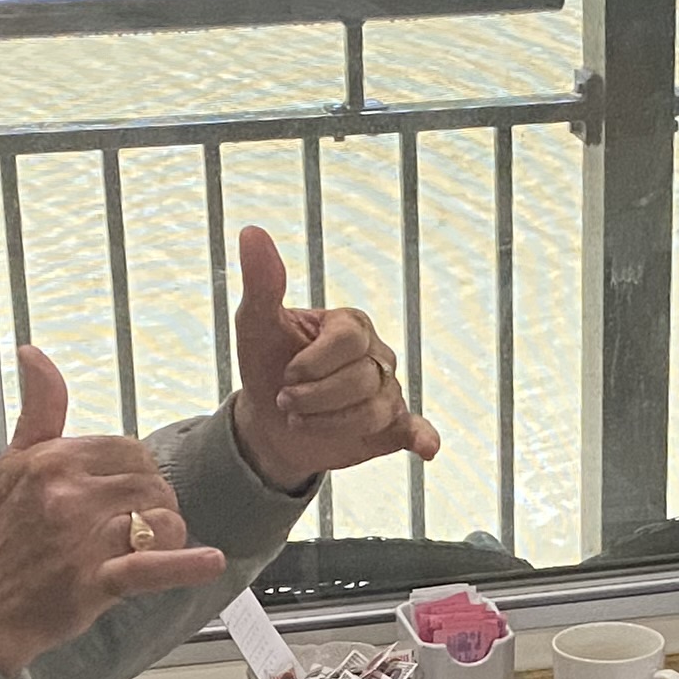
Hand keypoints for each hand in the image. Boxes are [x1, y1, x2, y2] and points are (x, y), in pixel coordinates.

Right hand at [0, 348, 228, 677]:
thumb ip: (39, 408)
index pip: (130, 450)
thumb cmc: (6, 537)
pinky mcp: (96, 581)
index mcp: (53, 460)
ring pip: (161, 520)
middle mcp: (68, 494)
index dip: (137, 475)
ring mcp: (83, 539)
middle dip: (154, 506)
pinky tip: (210, 561)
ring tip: (141, 549)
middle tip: (133, 528)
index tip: (123, 496)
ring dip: (165, 537)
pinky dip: (184, 566)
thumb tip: (33, 353)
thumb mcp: (14, 463)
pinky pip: (150, 566)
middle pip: (152, 484)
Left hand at [227, 225, 437, 490]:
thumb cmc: (266, 364)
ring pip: (372, 411)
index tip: (286, 373)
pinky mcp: (390, 426)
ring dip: (328, 423)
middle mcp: (376, 354)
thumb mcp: (256, 323)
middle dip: (314, 398)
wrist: (268, 421)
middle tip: (287, 402)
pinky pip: (413, 428)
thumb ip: (262, 282)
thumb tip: (252, 231)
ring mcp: (387, 390)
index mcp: (350, 325)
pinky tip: (426, 447)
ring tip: (301, 421)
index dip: (313, 363)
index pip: (348, 340)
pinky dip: (422, 436)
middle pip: (360, 379)